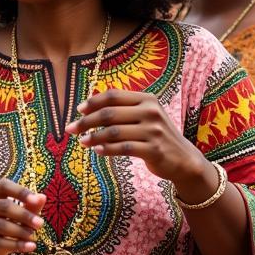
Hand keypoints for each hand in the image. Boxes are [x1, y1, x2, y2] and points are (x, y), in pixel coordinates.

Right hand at [0, 179, 45, 254]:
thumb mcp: (14, 220)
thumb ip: (28, 208)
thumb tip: (42, 197)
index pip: (3, 186)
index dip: (20, 192)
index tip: (36, 201)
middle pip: (2, 205)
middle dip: (24, 215)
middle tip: (40, 224)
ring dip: (20, 231)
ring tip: (34, 237)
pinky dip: (15, 245)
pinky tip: (30, 248)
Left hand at [65, 89, 213, 195]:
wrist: (184, 159)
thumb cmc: (156, 136)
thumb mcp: (145, 116)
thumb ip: (123, 109)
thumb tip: (89, 105)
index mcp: (147, 99)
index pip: (113, 96)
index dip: (93, 102)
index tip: (78, 110)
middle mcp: (151, 111)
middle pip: (110, 113)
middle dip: (87, 121)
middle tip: (71, 129)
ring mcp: (153, 131)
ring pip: (114, 132)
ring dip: (94, 137)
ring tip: (82, 142)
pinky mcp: (154, 149)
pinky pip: (123, 148)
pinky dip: (107, 149)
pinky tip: (97, 151)